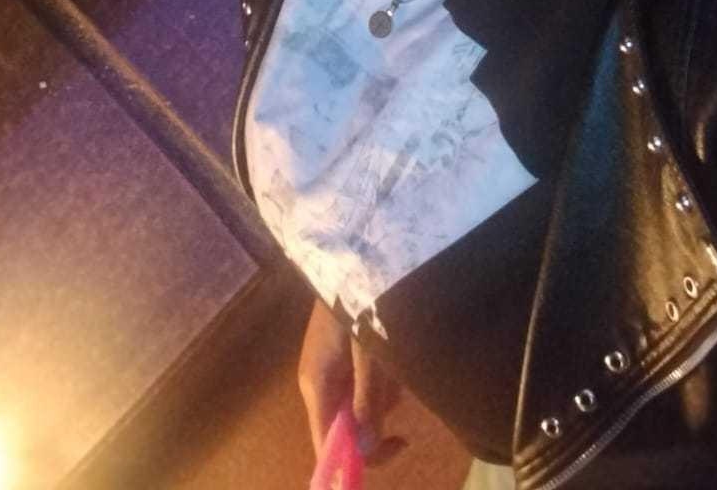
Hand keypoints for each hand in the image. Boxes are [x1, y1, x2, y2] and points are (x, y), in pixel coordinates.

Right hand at [297, 296, 406, 467]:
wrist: (353, 256)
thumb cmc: (358, 300)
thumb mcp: (368, 350)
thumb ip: (367, 398)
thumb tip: (365, 448)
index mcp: (316, 385)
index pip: (325, 444)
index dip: (351, 460)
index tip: (393, 449)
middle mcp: (318, 383)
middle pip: (345, 426)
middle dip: (377, 416)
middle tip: (399, 394)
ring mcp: (328, 369)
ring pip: (358, 404)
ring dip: (383, 393)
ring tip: (393, 359)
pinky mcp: (340, 357)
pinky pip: (361, 383)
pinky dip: (380, 377)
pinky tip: (388, 352)